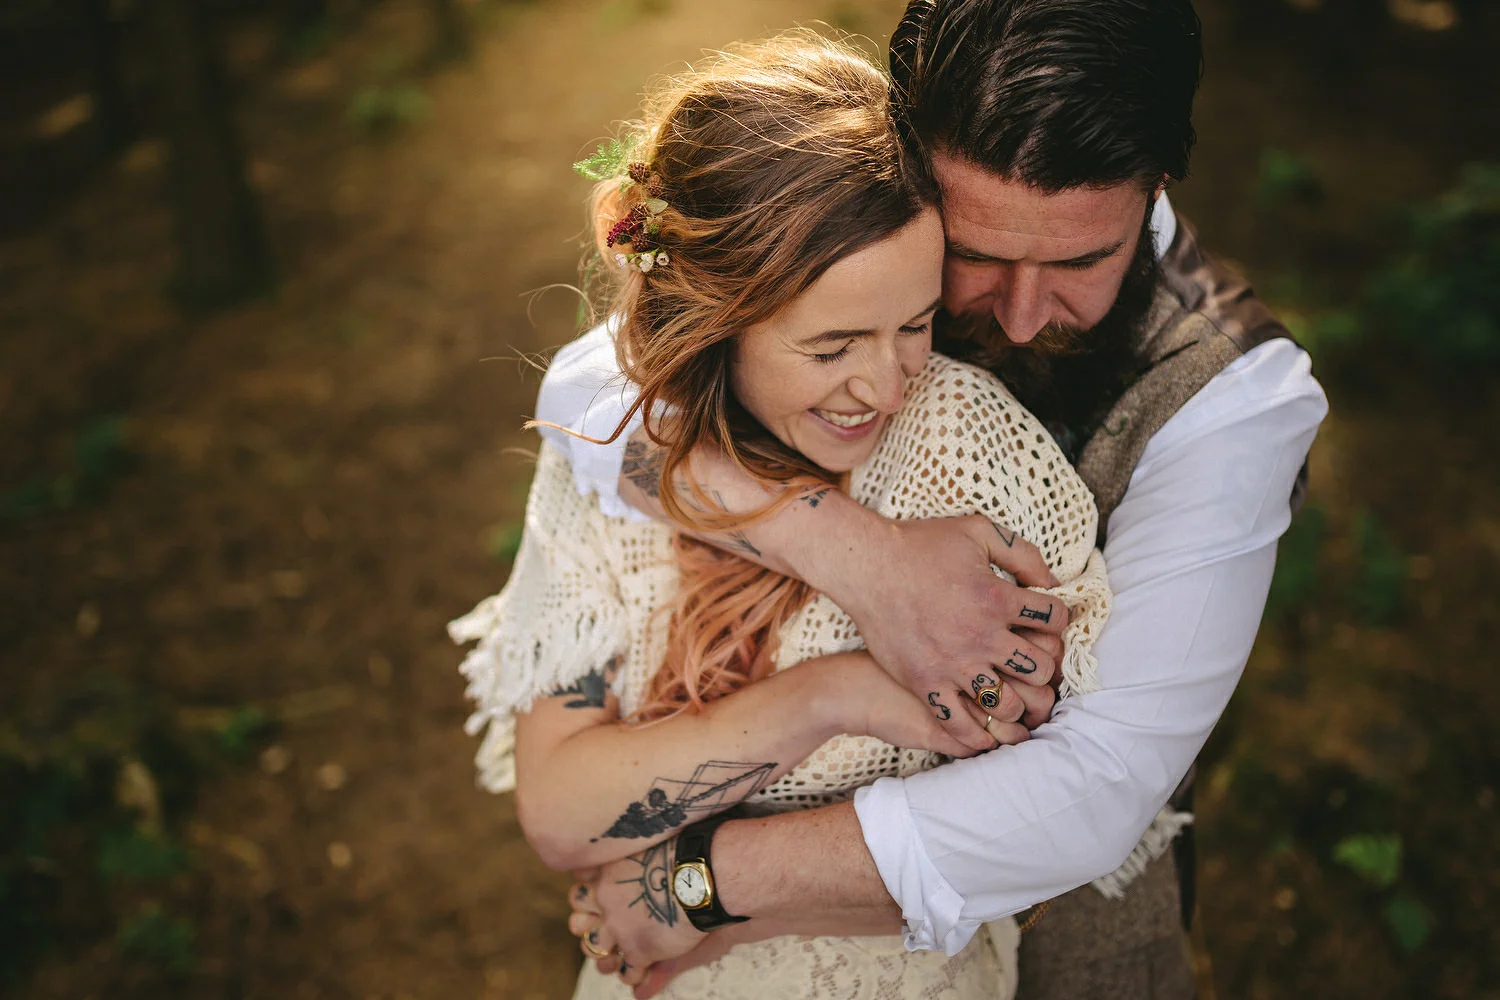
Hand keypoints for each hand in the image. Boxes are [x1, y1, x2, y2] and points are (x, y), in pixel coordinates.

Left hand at [568, 841, 706, 990]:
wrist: (702, 876)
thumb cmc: (682, 856)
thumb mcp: (644, 853)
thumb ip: (618, 866)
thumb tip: (588, 877)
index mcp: (607, 874)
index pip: (578, 893)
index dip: (587, 902)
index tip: (600, 904)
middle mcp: (606, 902)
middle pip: (577, 923)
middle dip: (589, 929)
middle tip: (607, 930)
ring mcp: (619, 928)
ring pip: (595, 950)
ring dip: (607, 955)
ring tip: (622, 955)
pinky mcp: (637, 950)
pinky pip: (625, 972)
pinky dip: (634, 974)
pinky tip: (645, 968)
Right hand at [812, 514, 1068, 750]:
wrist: (866, 566)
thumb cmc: (920, 545)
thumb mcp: (977, 530)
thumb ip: (1021, 552)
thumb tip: (1051, 580)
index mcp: (997, 599)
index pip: (1054, 619)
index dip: (1057, 618)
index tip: (1046, 621)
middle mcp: (981, 636)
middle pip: (1039, 668)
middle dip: (1044, 664)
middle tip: (1033, 662)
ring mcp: (953, 665)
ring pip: (1007, 703)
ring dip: (1016, 701)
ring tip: (1011, 694)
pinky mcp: (925, 682)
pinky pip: (959, 723)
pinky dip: (977, 735)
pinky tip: (985, 732)